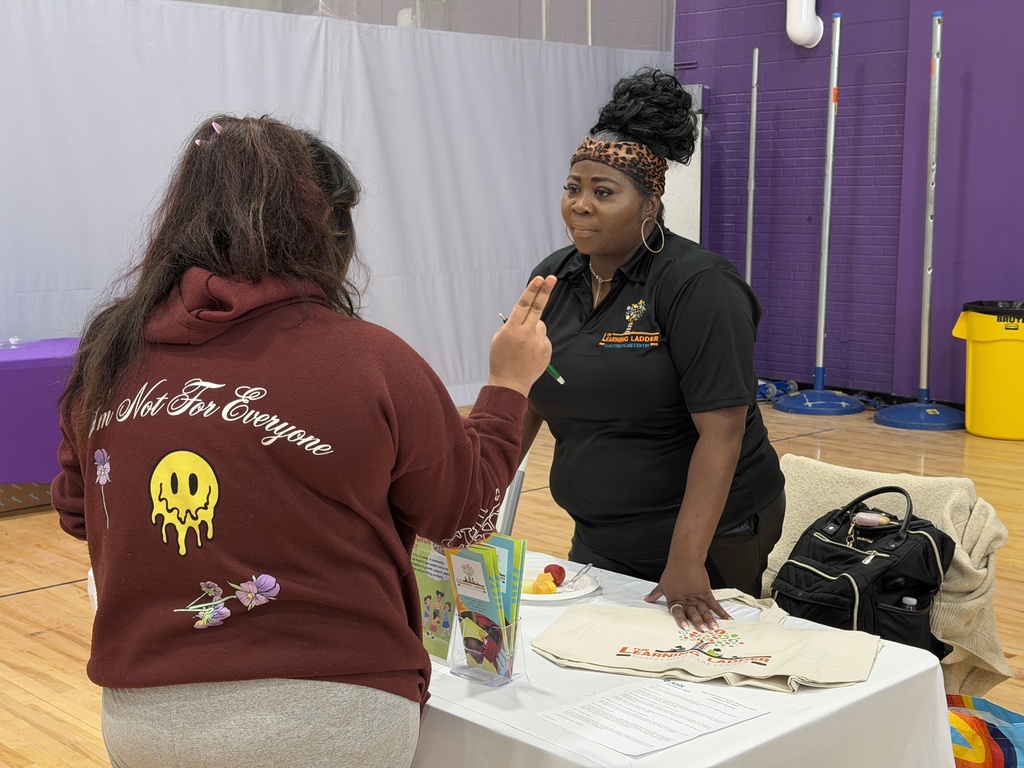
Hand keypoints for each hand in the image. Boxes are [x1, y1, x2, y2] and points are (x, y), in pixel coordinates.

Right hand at [488, 275, 555, 395]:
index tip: (539, 279)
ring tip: (523, 346)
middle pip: (538, 308)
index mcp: (512, 330)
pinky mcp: (546, 350)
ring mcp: (538, 343)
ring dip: (534, 329)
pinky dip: (538, 341)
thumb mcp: (498, 338)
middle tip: (552, 278)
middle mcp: (527, 335)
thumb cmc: (501, 358)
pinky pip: (543, 338)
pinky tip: (529, 353)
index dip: (531, 290)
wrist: (510, 384)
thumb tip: (525, 313)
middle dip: (545, 291)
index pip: (523, 305)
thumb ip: (511, 324)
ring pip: (540, 325)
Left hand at [644, 560, 731, 630]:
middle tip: (702, 631)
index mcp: (675, 600)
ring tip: (714, 629)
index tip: (684, 627)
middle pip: (692, 613)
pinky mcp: (706, 593)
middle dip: (698, 622)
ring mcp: (697, 597)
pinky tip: (727, 619)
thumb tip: (646, 599)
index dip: (680, 619)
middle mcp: (687, 600)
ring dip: (710, 620)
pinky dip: (721, 612)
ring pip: (704, 611)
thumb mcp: (662, 584)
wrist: (685, 560)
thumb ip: (655, 594)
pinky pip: (715, 605)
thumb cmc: (673, 572)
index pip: (677, 611)